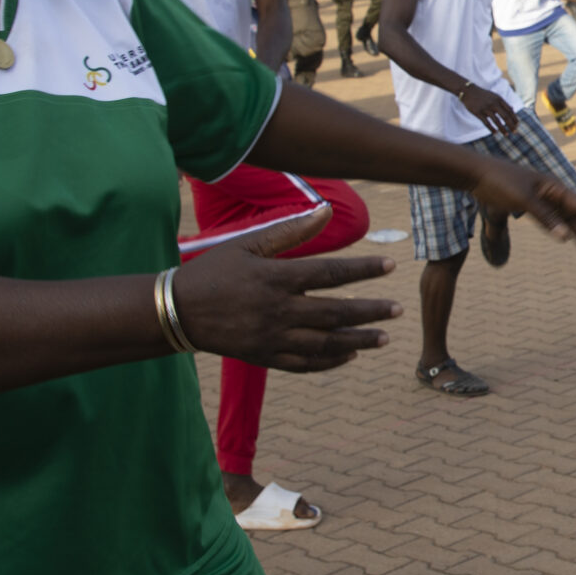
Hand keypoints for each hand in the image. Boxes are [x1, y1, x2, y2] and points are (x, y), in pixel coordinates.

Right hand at [172, 207, 399, 371]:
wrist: (177, 311)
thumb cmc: (214, 271)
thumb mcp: (248, 244)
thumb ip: (290, 231)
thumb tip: (325, 210)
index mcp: (276, 278)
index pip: (330, 273)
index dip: (363, 269)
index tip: (390, 265)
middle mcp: (278, 311)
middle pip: (335, 313)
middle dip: (371, 311)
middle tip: (398, 310)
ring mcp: (272, 338)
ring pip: (325, 343)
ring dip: (358, 341)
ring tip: (383, 338)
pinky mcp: (265, 358)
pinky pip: (305, 364)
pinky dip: (329, 362)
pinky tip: (349, 356)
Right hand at [458, 83, 519, 135]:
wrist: (468, 91)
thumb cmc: (483, 95)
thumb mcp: (494, 96)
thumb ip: (503, 103)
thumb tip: (512, 109)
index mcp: (498, 99)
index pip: (509, 110)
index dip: (514, 118)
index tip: (517, 125)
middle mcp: (493, 103)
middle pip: (505, 116)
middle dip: (511, 125)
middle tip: (515, 132)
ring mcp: (485, 108)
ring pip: (496, 121)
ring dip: (502, 129)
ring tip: (507, 135)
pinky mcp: (478, 113)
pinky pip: (486, 123)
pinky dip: (491, 128)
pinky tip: (495, 133)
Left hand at [469, 157, 575, 250]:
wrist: (478, 174)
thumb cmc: (502, 182)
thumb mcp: (525, 200)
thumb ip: (546, 218)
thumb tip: (565, 237)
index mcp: (554, 186)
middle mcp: (551, 192)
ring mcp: (541, 198)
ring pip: (564, 217)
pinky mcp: (530, 204)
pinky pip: (550, 219)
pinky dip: (559, 228)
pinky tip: (565, 238)